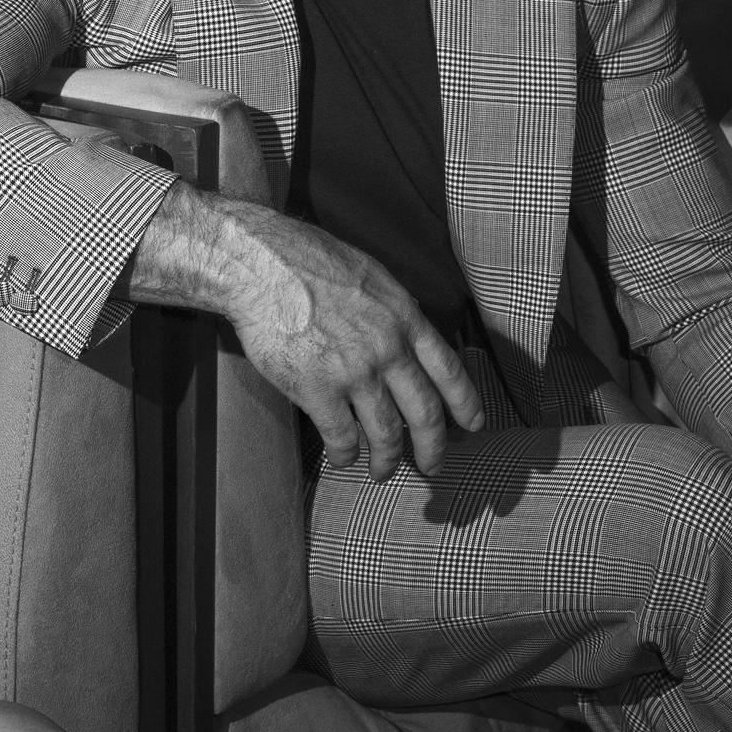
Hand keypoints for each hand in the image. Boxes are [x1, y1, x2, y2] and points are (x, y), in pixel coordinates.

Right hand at [126, 185, 483, 476]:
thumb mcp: (370, 276)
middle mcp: (387, 348)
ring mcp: (353, 371)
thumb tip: (408, 338)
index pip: (449, 370)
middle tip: (433, 467)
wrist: (260, 264)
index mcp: (404, 317)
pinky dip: (345, 453)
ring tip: (381, 472)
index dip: (464, 404)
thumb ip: (394, 311)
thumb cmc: (308, 260)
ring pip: (386, 433)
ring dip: (387, 460)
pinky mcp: (316, 388)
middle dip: (433, 448)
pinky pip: (341, 435)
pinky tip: (342, 458)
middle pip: (425, 413)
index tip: (471, 425)